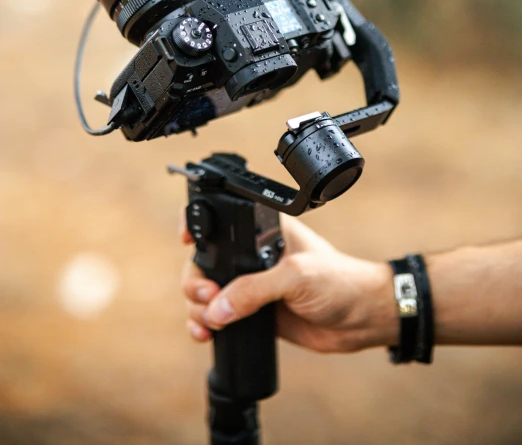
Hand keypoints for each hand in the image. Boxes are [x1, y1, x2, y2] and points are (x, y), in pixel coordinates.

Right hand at [181, 215, 397, 352]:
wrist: (362, 319)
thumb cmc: (339, 281)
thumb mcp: (296, 276)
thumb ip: (255, 290)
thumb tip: (217, 309)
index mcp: (264, 230)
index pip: (222, 222)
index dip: (198, 227)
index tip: (187, 241)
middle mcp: (253, 255)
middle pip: (205, 262)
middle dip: (196, 281)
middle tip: (207, 297)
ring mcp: (251, 286)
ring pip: (206, 293)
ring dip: (197, 308)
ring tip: (208, 323)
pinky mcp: (253, 314)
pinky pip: (218, 319)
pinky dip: (205, 327)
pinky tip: (206, 335)